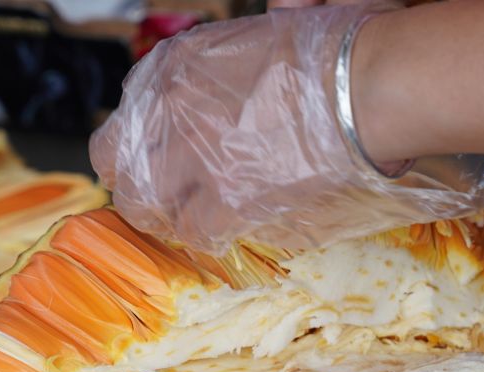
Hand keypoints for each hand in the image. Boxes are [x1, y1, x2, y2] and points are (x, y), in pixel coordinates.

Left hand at [90, 1, 483, 253]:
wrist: (361, 89)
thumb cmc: (332, 51)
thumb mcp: (264, 32)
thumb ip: (238, 52)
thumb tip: (274, 24)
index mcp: (174, 66)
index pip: (125, 119)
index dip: (138, 148)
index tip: (156, 162)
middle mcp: (170, 111)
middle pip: (121, 168)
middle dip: (140, 188)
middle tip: (163, 202)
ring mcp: (193, 158)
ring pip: (151, 206)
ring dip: (171, 215)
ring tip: (193, 220)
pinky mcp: (225, 200)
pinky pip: (197, 232)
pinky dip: (210, 235)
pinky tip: (228, 228)